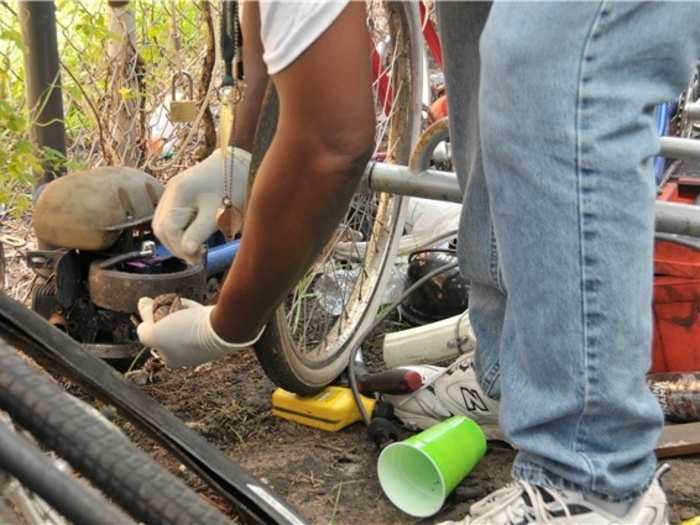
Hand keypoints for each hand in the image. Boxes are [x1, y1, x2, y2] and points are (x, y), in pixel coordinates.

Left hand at [136, 297, 263, 367]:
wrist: (223, 328)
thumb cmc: (187, 333)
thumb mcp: (154, 333)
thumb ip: (143, 329)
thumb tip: (142, 318)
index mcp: (171, 360)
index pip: (154, 336)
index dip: (152, 321)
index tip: (153, 308)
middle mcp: (187, 356)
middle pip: (169, 329)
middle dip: (166, 315)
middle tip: (167, 303)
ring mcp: (202, 346)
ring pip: (184, 324)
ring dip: (181, 312)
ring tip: (182, 304)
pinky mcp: (214, 335)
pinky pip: (199, 321)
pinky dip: (195, 312)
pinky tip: (196, 308)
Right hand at [152, 147, 250, 264]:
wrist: (238, 162)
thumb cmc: (232, 186)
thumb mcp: (218, 213)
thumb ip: (199, 232)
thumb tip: (187, 252)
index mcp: (179, 194)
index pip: (168, 230)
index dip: (180, 249)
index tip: (197, 260)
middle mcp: (170, 191)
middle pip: (161, 227)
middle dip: (176, 246)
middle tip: (195, 258)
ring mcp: (172, 191)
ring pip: (163, 223)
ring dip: (175, 239)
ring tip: (194, 249)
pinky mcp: (178, 192)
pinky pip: (169, 216)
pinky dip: (177, 229)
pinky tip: (191, 235)